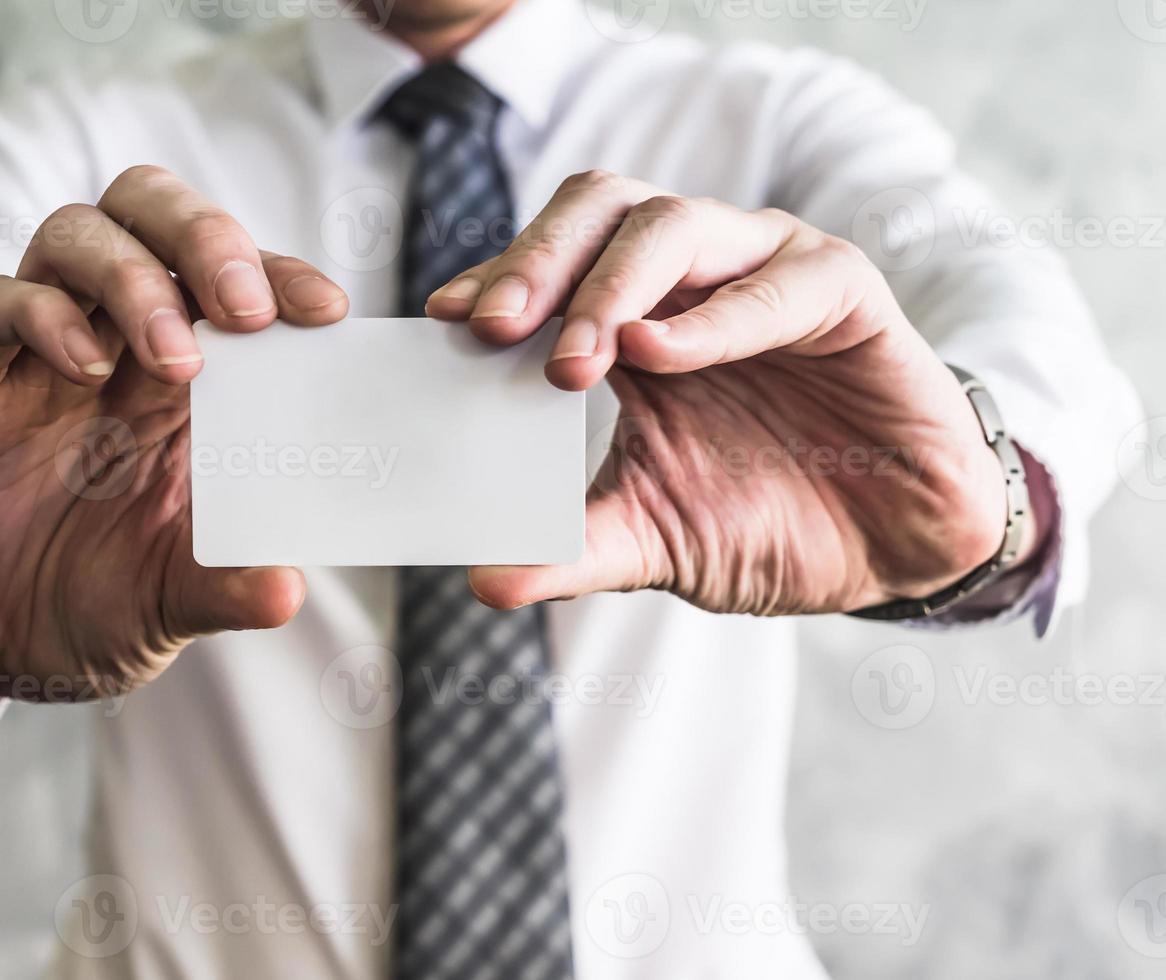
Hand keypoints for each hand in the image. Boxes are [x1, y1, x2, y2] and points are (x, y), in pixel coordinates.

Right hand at [0, 165, 347, 698]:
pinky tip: (84, 368)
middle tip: (245, 310)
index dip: (281, 275)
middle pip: (151, 212)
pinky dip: (41, 316)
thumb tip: (288, 591)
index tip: (328, 312)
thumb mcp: (173, 603)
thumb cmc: (86, 607)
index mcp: (180, 378)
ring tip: (176, 360)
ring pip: (76, 235)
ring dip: (135, 278)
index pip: (233, 279)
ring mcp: (36, 354)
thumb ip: (226, 588)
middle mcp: (112, 344)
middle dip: (205, 237)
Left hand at [427, 171, 1019, 615]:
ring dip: (611, 286)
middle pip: (601, 210)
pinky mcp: (842, 292)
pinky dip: (713, 318)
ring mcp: (766, 274)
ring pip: (674, 223)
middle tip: (490, 325)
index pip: (552, 266)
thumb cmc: (767, 523)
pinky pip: (777, 282)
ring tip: (571, 358)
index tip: (443, 324)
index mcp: (635, 322)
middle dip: (539, 260)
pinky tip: (660, 354)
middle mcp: (693, 281)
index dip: (499, 280)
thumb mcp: (654, 541)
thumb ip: (572, 548)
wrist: (892, 549)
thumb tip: (484, 581)